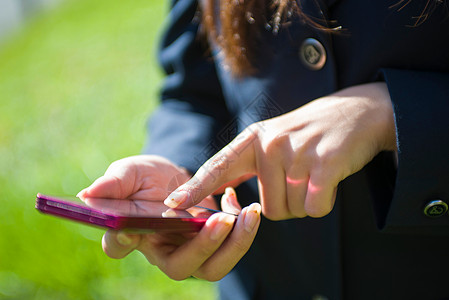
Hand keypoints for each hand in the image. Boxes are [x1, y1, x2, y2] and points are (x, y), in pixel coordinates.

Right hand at [78, 155, 260, 280]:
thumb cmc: (145, 178)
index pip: (119, 246)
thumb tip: (88, 194)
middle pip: (181, 267)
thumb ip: (115, 182)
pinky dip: (244, 230)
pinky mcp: (212, 243)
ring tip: (250, 213)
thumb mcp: (130, 172)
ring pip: (214, 266)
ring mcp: (189, 250)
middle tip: (221, 220)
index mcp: (132, 234)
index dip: (122, 242)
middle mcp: (161, 250)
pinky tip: (245, 205)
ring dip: (236, 244)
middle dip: (204, 246)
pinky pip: (232, 248)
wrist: (173, 179)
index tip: (129, 230)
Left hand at [164, 82, 396, 218]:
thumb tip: (223, 197)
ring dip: (305, 203)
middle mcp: (270, 144)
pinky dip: (323, 204)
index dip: (195, 189)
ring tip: (314, 174)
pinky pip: (314, 208)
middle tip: (301, 178)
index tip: (173, 205)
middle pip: (265, 208)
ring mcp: (297, 152)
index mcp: (252, 139)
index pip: (218, 167)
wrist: (356, 113)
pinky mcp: (324, 163)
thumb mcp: (270, 141)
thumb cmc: (308, 134)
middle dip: (285, 205)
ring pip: (291, 210)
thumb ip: (246, 166)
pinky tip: (329, 180)